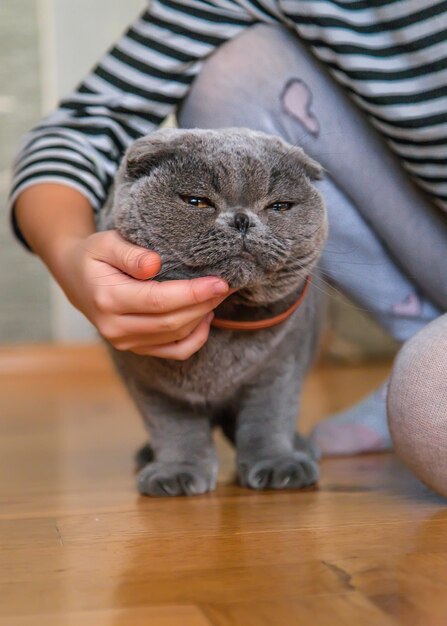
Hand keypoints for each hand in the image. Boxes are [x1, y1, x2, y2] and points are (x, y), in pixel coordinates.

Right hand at [59, 230, 229, 359]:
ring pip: (176, 337)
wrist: (76, 278)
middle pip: (171, 322)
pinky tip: (206, 317)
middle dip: (204, 304)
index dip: (193, 293)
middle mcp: (115, 327)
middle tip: (226, 285)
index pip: (159, 301)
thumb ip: (130, 253)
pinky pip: (174, 352)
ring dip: (202, 317)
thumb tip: (154, 264)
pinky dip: (195, 339)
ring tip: (218, 296)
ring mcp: (125, 342)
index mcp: (108, 299)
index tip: (219, 282)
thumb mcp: (106, 243)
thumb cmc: (94, 256)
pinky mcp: (136, 348)